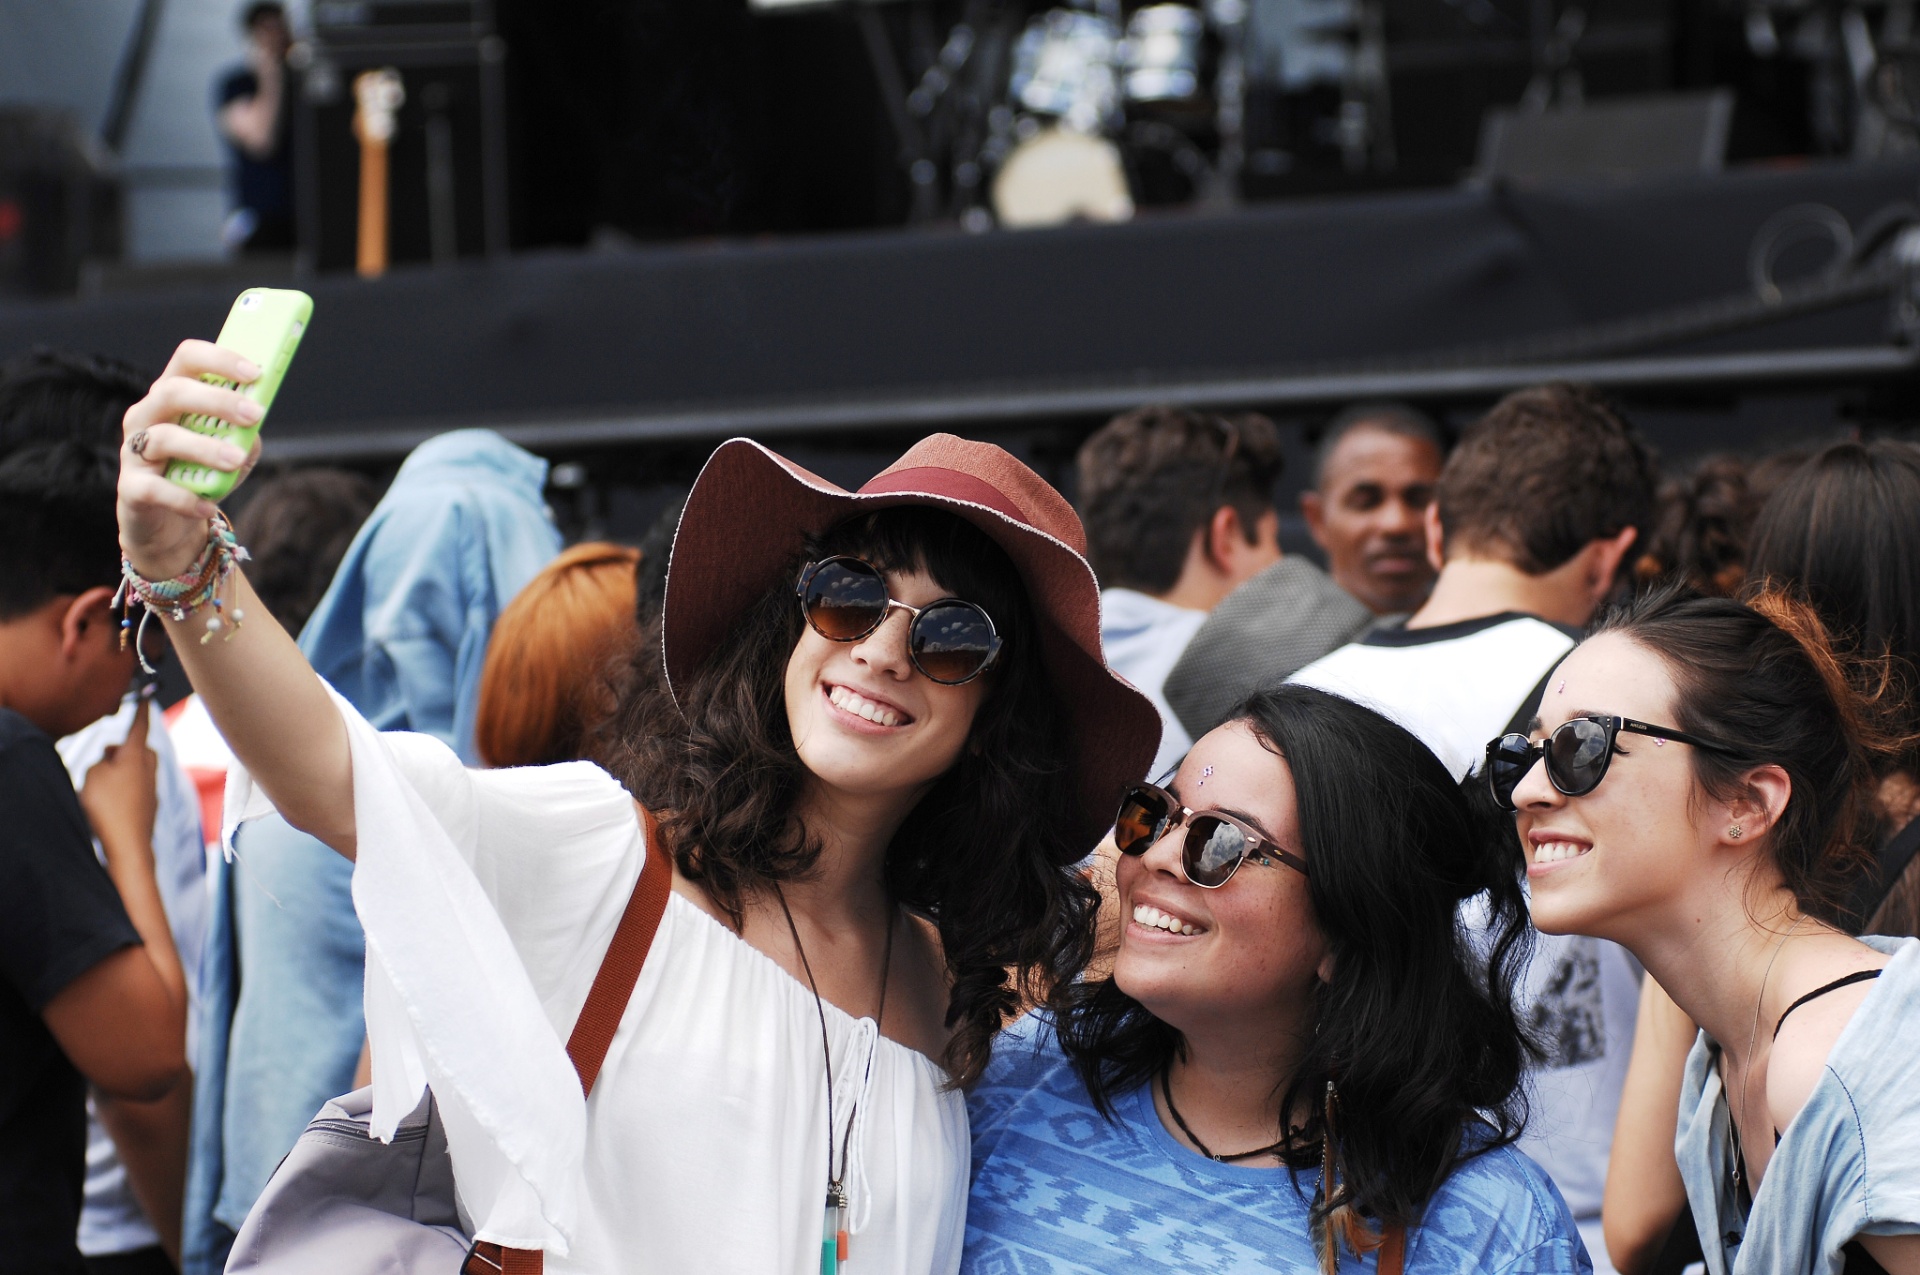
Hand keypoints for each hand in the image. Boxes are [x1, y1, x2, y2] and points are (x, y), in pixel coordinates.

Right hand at [79, 699, 158, 862]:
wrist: (129, 846)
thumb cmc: (109, 808)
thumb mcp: (93, 775)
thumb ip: (102, 761)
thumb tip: (113, 759)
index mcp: (136, 756)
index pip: (140, 726)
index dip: (140, 711)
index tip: (146, 697)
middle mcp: (150, 769)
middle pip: (141, 749)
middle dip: (126, 748)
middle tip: (106, 757)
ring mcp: (152, 788)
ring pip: (140, 770)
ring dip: (124, 771)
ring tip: (102, 787)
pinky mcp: (150, 806)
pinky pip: (138, 789)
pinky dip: (126, 790)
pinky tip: (112, 805)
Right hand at [118, 341, 262, 577]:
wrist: (171, 523)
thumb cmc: (203, 473)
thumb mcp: (232, 450)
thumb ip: (244, 434)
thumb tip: (254, 427)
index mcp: (171, 395)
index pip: (187, 359)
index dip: (219, 360)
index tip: (255, 372)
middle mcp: (146, 415)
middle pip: (173, 392)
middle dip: (217, 400)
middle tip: (255, 413)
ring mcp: (133, 450)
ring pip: (163, 437)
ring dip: (205, 447)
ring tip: (236, 460)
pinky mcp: (130, 488)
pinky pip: (154, 488)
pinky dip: (184, 497)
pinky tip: (208, 506)